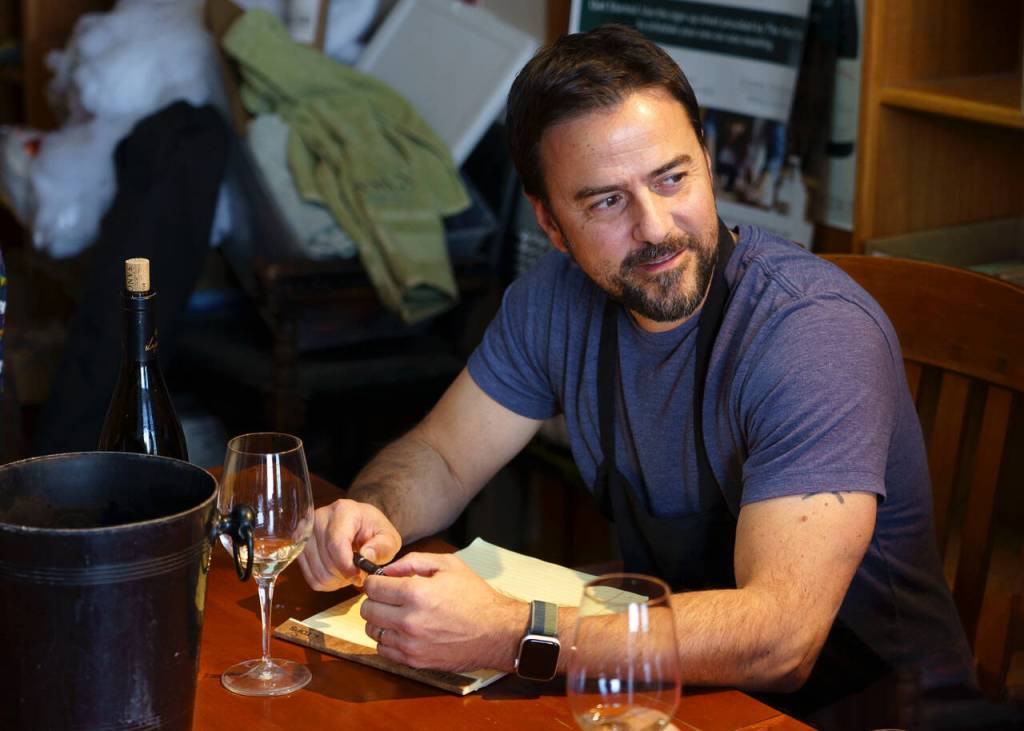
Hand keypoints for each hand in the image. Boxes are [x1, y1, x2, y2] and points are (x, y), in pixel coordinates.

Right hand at [298, 498, 400, 590]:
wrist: (360, 526)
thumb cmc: (374, 531)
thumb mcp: (389, 538)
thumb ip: (382, 547)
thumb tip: (366, 556)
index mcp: (343, 511)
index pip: (336, 543)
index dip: (347, 565)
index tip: (359, 576)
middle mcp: (319, 518)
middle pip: (326, 561)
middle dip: (345, 574)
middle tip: (359, 573)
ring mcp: (305, 533)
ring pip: (318, 573)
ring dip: (337, 580)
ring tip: (349, 571)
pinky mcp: (299, 549)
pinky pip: (311, 578)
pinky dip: (327, 582)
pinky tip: (338, 572)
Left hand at [360, 552, 527, 672]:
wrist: (496, 632)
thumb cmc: (475, 597)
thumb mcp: (449, 565)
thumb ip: (413, 561)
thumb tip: (387, 570)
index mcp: (416, 593)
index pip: (373, 587)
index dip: (375, 581)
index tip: (381, 582)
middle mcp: (409, 620)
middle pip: (367, 610)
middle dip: (375, 600)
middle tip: (388, 597)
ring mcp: (410, 644)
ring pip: (372, 631)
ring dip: (380, 620)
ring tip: (396, 614)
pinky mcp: (414, 661)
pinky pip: (384, 650)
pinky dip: (388, 639)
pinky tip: (402, 631)